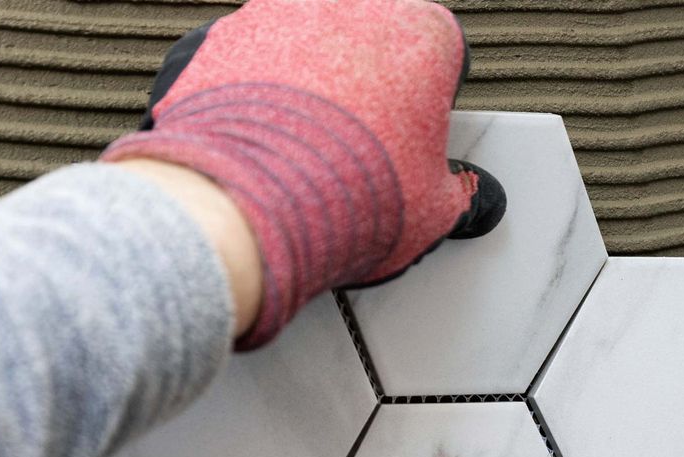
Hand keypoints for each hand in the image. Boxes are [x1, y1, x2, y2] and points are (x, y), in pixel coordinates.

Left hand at [103, 0, 506, 348]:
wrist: (253, 205)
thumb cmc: (349, 195)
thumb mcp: (434, 210)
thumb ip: (457, 190)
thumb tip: (462, 195)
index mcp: (420, 33)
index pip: (439, 52)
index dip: (429, 101)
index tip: (416, 135)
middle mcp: (351, 8)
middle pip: (367, 42)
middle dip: (365, 87)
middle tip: (359, 147)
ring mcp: (281, 15)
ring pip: (305, 46)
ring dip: (308, 86)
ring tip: (304, 151)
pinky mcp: (221, 37)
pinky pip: (245, 62)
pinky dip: (252, 95)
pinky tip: (260, 146)